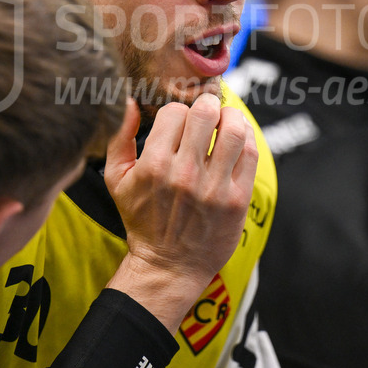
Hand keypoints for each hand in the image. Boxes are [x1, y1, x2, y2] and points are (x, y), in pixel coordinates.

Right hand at [103, 94, 258, 330]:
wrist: (168, 266)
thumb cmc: (142, 220)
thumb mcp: (117, 180)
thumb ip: (119, 138)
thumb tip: (130, 101)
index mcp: (154, 165)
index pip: (174, 112)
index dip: (177, 111)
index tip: (180, 120)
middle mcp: (186, 174)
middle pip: (206, 113)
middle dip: (207, 104)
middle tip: (207, 109)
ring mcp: (215, 187)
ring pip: (234, 130)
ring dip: (231, 117)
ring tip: (226, 120)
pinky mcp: (237, 199)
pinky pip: (250, 154)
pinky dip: (247, 138)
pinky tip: (238, 139)